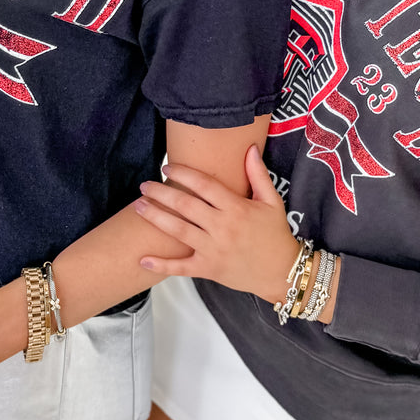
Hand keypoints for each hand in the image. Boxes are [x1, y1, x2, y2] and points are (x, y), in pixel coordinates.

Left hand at [134, 145, 301, 302]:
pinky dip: (161, 265)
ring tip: (138, 207)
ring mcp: (213, 250)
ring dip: (155, 218)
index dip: (183, 174)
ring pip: (178, 231)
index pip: (204, 185)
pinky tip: (142, 259)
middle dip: (161, 193)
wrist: (282, 271)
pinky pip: (181, 268)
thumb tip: (250, 148)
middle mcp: (222, 228)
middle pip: (185, 206)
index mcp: (236, 208)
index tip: (167, 168)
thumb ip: (258, 174)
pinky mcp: (208, 268)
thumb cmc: (275, 234)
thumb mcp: (272, 201)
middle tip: (145, 185)